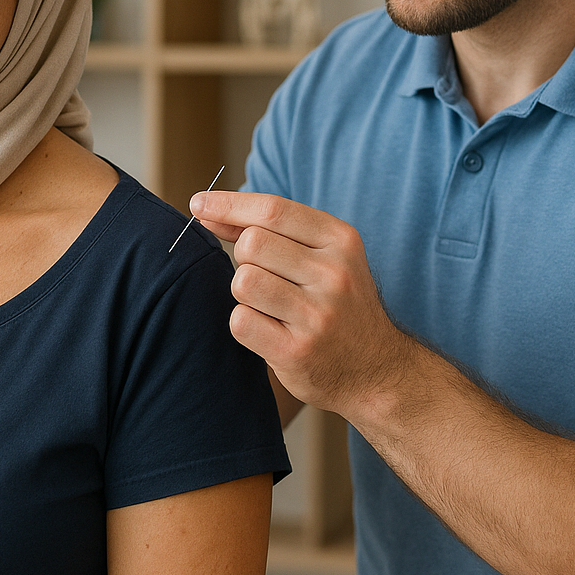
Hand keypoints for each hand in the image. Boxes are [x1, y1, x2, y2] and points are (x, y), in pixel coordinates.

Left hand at [191, 191, 412, 417]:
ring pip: (243, 282)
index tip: (199, 204)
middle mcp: (334, 274)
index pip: (273, 209)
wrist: (374, 370)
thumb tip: (206, 210)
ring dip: (245, 293)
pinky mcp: (297, 351)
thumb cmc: (338, 303)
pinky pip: (241, 321)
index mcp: (342, 241)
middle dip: (245, 258)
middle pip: (252, 244)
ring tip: (272, 306)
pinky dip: (246, 324)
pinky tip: (272, 331)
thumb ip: (270, 230)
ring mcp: (318, 315)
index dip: (228, 204)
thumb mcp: (323, 256)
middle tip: (268, 278)